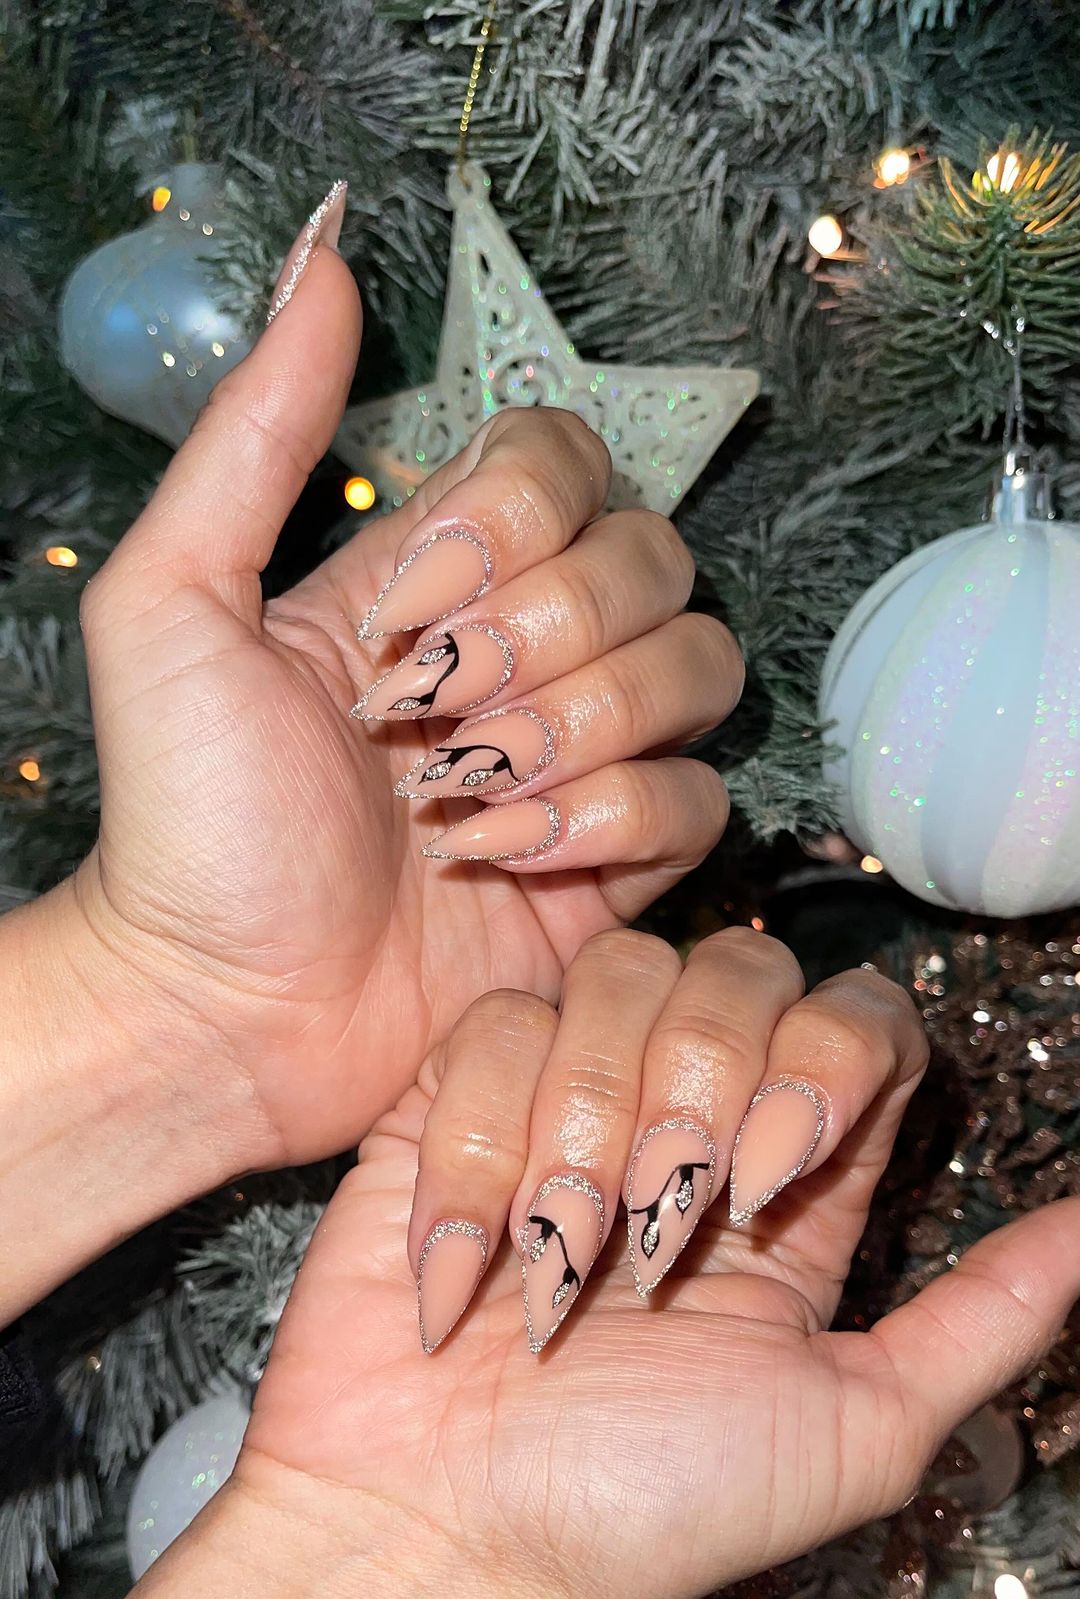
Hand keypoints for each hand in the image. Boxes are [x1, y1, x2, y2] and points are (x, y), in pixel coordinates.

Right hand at [8, 927, 1078, 1598]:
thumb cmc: (636, 1504)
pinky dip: (488, 1137)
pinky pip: (499, 1020)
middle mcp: (693, 1118)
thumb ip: (983, 1320)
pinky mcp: (457, 1093)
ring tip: (563, 1255)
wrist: (431, 1533)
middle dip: (710, 1085)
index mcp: (799, 1187)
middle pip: (745, 965)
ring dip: (594, 1120)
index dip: (833, 1057)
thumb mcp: (851, 1430)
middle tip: (664, 1229)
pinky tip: (475, 1257)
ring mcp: (572, 1094)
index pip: (861, 1018)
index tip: (781, 1172)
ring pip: (624, 973)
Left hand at [67, 197, 736, 1175]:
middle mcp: (522, 647)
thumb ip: (257, 429)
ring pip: (696, 669)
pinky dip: (607, 827)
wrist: (222, 1010)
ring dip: (576, 736)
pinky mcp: (618, 860)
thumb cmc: (186, 820)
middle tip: (422, 724)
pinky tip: (502, 867)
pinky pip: (699, 799)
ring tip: (460, 806)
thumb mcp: (175, 604)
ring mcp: (581, 755)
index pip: (567, 459)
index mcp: (433, 570)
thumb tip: (325, 253)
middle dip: (539, 644)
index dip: (519, 523)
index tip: (406, 611)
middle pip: (653, 558)